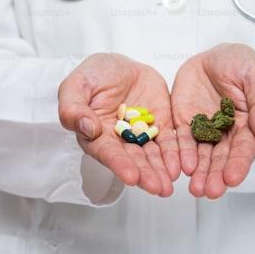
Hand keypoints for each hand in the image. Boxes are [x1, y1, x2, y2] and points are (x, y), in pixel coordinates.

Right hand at [58, 53, 179, 196]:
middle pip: (133, 159)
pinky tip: (181, 166)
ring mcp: (142, 134)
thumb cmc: (93, 75)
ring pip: (153, 155)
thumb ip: (74, 108)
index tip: (131, 177)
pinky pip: (169, 141)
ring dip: (161, 171)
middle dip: (146, 174)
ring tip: (169, 186)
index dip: (119, 165)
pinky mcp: (160, 124)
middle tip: (158, 188)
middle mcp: (119, 140)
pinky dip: (174, 153)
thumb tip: (87, 129)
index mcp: (96, 135)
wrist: (119, 65)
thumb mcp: (76, 85)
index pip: (107, 153)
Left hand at [171, 43, 254, 198]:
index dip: (239, 163)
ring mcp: (205, 130)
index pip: (245, 148)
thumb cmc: (240, 63)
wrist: (213, 54)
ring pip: (202, 156)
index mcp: (249, 124)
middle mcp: (227, 133)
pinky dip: (182, 155)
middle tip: (211, 191)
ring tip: (196, 189)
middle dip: (216, 175)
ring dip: (200, 173)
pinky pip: (181, 141)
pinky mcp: (185, 123)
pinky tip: (182, 168)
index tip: (232, 178)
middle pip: (222, 158)